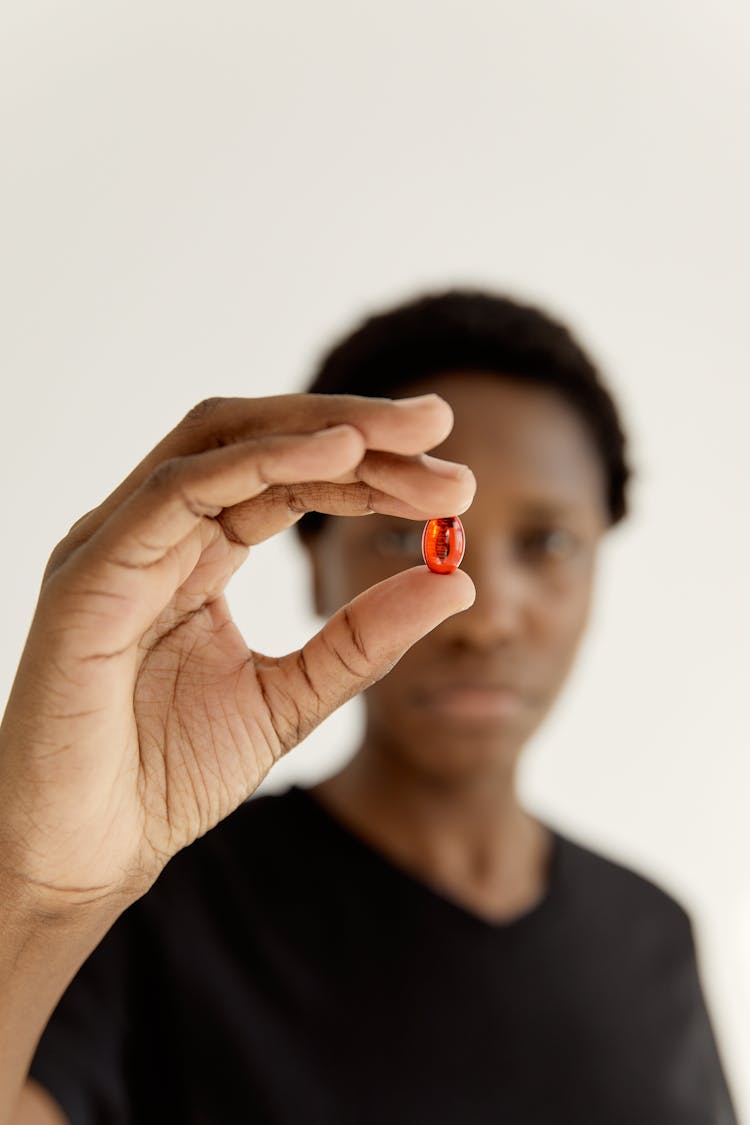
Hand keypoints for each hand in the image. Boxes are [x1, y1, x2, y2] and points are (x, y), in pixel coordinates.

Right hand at [0, 394, 474, 915]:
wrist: (88, 853)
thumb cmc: (166, 775)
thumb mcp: (291, 697)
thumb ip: (363, 641)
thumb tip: (458, 584)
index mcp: (193, 554)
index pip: (285, 480)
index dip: (369, 467)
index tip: (452, 477)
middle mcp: (152, 533)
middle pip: (257, 441)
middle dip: (353, 427)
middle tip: (440, 425)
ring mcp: (115, 545)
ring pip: (220, 446)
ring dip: (321, 432)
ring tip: (408, 436)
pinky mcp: (89, 574)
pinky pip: (177, 492)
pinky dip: (259, 464)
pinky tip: (338, 454)